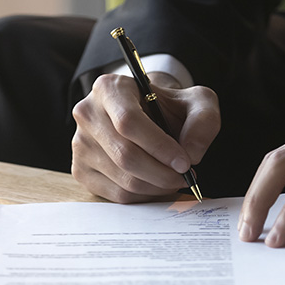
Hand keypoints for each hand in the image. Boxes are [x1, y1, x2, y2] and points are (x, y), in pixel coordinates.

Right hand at [71, 71, 219, 202]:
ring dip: (156, 186)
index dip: (160, 147)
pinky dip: (144, 196)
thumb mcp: (196, 102)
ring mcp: (80, 144)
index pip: (129, 122)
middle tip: (185, 176)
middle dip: (162, 173)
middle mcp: (87, 113)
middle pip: (125, 155)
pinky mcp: (81, 170)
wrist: (148, 117)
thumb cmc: (169, 109)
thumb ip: (203, 121)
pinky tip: (156, 184)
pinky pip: (117, 194)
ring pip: (122, 179)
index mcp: (109, 88)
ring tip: (174, 178)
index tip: (185, 162)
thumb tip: (192, 154)